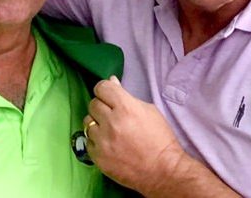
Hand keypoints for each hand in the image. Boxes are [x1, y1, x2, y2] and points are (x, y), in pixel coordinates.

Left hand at [84, 76, 184, 194]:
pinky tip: (108, 143)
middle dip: (102, 105)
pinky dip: (96, 140)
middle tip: (112, 113)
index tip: (109, 94)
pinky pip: (88, 141)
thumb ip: (126, 96)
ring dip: (97, 123)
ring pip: (87, 122)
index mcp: (125, 107)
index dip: (105, 89)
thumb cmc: (160, 138)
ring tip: (109, 129)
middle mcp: (111, 122)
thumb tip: (112, 82)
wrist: (163, 170)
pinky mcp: (98, 157)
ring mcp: (103, 141)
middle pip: (93, 103)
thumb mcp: (149, 110)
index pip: (102, 87)